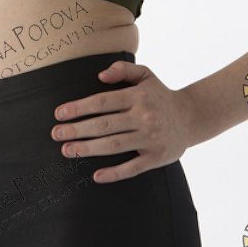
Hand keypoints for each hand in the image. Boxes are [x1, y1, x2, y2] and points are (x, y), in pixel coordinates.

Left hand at [50, 58, 195, 182]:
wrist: (191, 117)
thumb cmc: (160, 95)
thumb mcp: (145, 75)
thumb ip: (123, 70)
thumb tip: (100, 76)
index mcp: (138, 96)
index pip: (102, 102)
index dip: (79, 108)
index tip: (59, 114)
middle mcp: (144, 117)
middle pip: (104, 125)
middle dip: (77, 130)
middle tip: (56, 134)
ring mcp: (150, 138)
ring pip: (114, 146)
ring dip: (88, 149)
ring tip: (67, 150)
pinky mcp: (156, 157)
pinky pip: (132, 168)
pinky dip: (114, 173)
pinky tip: (96, 176)